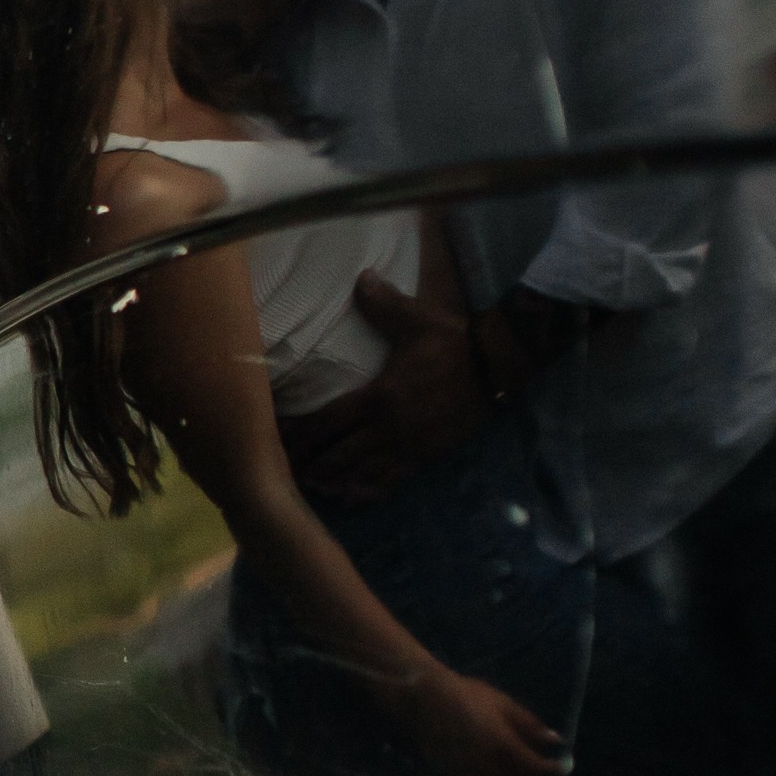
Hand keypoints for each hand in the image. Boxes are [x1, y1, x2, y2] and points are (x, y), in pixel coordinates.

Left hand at [285, 272, 487, 504]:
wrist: (496, 368)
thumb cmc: (452, 342)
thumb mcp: (415, 319)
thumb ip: (383, 304)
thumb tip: (361, 277)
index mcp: (378, 396)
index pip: (329, 421)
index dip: (302, 434)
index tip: (280, 441)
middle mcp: (388, 428)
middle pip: (340, 454)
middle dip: (313, 463)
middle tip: (287, 471)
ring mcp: (407, 447)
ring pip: (362, 473)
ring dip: (334, 482)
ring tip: (312, 488)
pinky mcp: (426, 458)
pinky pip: (391, 482)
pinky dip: (366, 492)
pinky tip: (350, 498)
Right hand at [395, 665, 565, 775]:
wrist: (423, 699)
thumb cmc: (466, 694)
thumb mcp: (502, 703)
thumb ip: (529, 724)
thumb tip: (556, 740)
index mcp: (502, 744)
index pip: (534, 767)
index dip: (552, 769)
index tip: (563, 766)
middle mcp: (488, 764)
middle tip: (541, 773)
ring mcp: (469, 773)